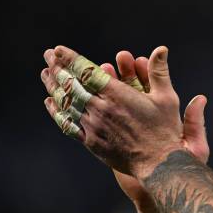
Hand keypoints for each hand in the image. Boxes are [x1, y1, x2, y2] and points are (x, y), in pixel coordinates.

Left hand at [41, 45, 207, 179]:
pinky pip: (68, 124)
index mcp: (117, 95)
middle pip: (72, 85)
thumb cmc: (165, 129)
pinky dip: (57, 111)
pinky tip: (51, 102)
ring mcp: (94, 126)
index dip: (71, 59)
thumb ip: (159, 72)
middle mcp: (101, 109)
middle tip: (48, 56)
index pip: (87, 72)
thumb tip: (161, 48)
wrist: (159, 163)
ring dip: (54, 86)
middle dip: (58, 68)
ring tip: (46, 74)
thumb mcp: (166, 97)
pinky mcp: (91, 141)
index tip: (58, 50)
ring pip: (67, 103)